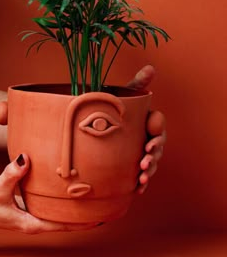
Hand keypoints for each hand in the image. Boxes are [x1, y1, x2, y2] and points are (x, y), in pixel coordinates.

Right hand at [0, 153, 97, 232]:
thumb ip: (12, 175)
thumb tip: (26, 159)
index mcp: (31, 223)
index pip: (62, 226)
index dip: (81, 224)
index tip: (99, 219)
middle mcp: (35, 222)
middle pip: (65, 222)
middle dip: (83, 218)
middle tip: (103, 209)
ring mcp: (32, 216)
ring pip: (59, 216)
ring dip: (74, 212)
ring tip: (91, 203)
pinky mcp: (29, 209)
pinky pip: (52, 209)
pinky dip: (63, 205)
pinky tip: (68, 196)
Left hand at [127, 65, 166, 193]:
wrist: (98, 128)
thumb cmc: (116, 110)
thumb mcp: (126, 95)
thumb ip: (138, 84)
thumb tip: (151, 67)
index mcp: (147, 123)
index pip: (158, 128)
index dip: (156, 135)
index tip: (149, 141)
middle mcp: (146, 138)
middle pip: (157, 148)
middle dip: (153, 155)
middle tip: (144, 160)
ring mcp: (140, 152)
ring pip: (150, 163)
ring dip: (149, 170)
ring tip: (142, 176)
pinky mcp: (132, 166)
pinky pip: (141, 176)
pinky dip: (141, 183)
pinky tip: (138, 189)